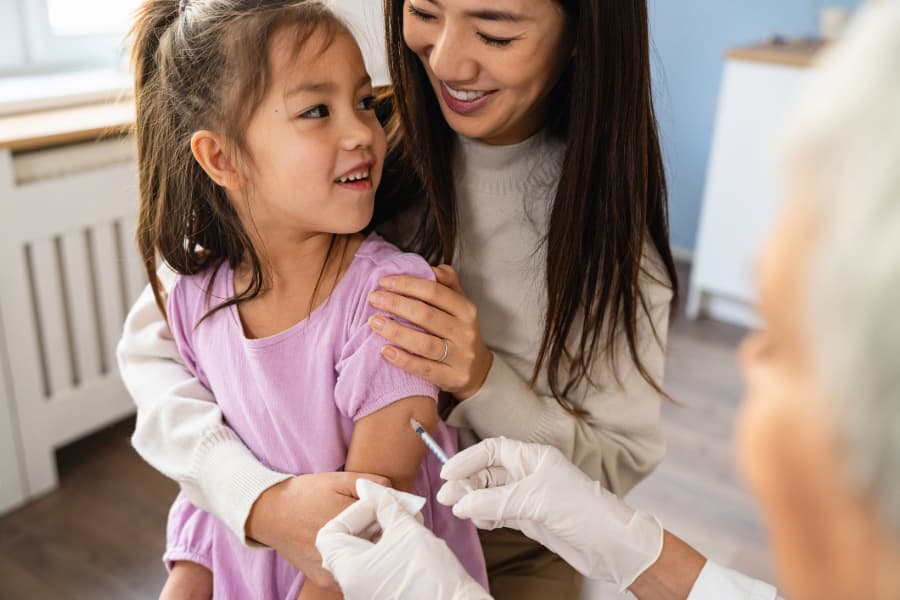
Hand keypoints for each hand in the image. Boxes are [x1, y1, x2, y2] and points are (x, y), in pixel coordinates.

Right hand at [245, 472, 389, 589]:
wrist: (270, 514)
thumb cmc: (305, 493)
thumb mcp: (338, 479)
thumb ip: (370, 483)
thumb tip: (396, 492)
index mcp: (347, 521)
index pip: (388, 524)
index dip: (395, 518)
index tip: (396, 513)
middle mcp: (340, 548)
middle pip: (380, 546)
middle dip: (386, 536)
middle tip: (383, 525)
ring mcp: (333, 568)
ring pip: (368, 565)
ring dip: (373, 552)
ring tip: (366, 536)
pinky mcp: (325, 580)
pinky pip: (353, 576)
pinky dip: (359, 565)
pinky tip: (355, 550)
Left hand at [316, 487, 490, 599]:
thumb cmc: (428, 573)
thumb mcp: (406, 529)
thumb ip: (385, 505)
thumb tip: (373, 489)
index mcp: (347, 571)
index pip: (331, 533)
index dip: (353, 512)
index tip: (377, 503)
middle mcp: (351, 586)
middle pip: (348, 543)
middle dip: (371, 519)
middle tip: (393, 506)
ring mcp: (366, 593)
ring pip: (365, 555)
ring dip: (383, 533)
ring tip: (407, 520)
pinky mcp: (383, 595)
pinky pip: (376, 567)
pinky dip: (388, 549)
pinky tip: (410, 537)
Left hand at [367, 265, 492, 398]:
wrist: (477, 371)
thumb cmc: (459, 332)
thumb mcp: (459, 306)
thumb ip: (447, 285)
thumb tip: (432, 268)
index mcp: (466, 310)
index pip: (434, 292)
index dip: (407, 284)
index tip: (384, 281)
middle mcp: (465, 332)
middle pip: (426, 315)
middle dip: (396, 304)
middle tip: (373, 298)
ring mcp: (460, 357)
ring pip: (424, 343)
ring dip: (396, 331)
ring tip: (374, 322)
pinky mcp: (452, 378)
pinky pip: (424, 368)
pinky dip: (403, 360)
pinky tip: (385, 350)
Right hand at [437, 438, 663, 590]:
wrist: (612, 546)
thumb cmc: (584, 511)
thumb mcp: (536, 500)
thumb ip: (496, 501)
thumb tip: (462, 503)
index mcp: (534, 457)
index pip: (493, 450)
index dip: (468, 459)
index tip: (447, 472)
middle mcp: (529, 474)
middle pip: (488, 473)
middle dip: (466, 483)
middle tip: (447, 497)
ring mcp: (528, 497)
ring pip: (490, 494)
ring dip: (472, 501)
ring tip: (458, 510)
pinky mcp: (529, 518)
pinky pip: (498, 513)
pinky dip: (485, 516)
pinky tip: (477, 520)